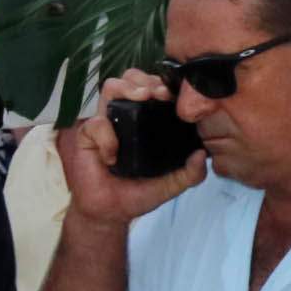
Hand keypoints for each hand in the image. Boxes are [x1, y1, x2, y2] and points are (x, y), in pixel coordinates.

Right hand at [55, 70, 206, 224]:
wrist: (111, 213)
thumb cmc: (139, 192)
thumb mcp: (172, 184)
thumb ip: (190, 173)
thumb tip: (202, 155)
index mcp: (147, 120)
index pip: (153, 88)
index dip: (163, 84)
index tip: (174, 93)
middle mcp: (127, 116)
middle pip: (131, 78)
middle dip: (145, 79)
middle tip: (158, 93)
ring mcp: (107, 123)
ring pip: (111, 87)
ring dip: (127, 88)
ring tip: (141, 98)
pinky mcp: (87, 136)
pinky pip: (96, 124)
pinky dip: (106, 136)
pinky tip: (113, 156)